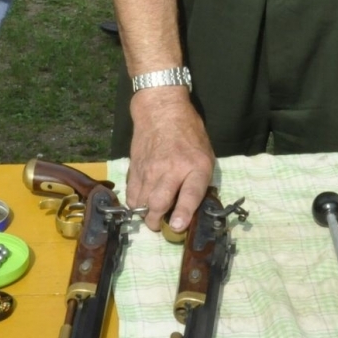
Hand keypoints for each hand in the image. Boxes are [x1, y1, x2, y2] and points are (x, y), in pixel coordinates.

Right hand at [124, 88, 213, 234]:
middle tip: (160, 226)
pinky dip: (135, 203)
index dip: (183, 214)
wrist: (161, 110)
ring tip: (150, 215)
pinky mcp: (135, 167)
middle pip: (159, 203)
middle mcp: (171, 169)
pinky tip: (141, 202)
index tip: (178, 227)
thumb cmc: (189, 133)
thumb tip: (193, 207)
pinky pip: (131, 193)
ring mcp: (150, 169)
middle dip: (157, 222)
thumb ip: (200, 180)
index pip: (189, 195)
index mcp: (195, 166)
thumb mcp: (205, 155)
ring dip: (145, 214)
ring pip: (142, 202)